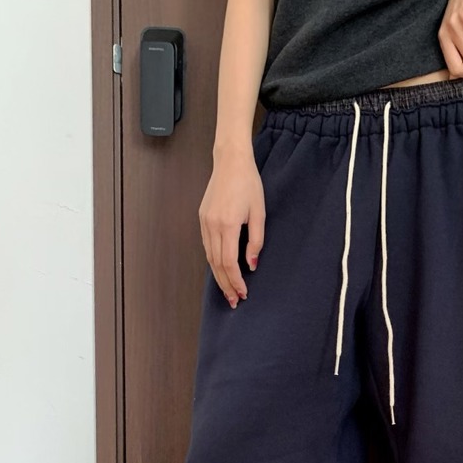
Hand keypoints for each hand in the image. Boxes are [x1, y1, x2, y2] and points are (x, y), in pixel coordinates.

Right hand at [198, 149, 264, 308]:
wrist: (230, 162)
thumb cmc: (249, 184)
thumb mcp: (259, 213)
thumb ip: (256, 241)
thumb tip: (251, 264)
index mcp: (227, 225)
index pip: (229, 262)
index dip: (236, 281)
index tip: (243, 294)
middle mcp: (212, 226)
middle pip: (216, 264)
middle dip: (226, 285)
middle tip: (235, 301)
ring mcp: (204, 222)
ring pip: (209, 257)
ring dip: (218, 276)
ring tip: (228, 291)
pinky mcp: (202, 218)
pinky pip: (207, 246)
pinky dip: (213, 261)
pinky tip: (221, 270)